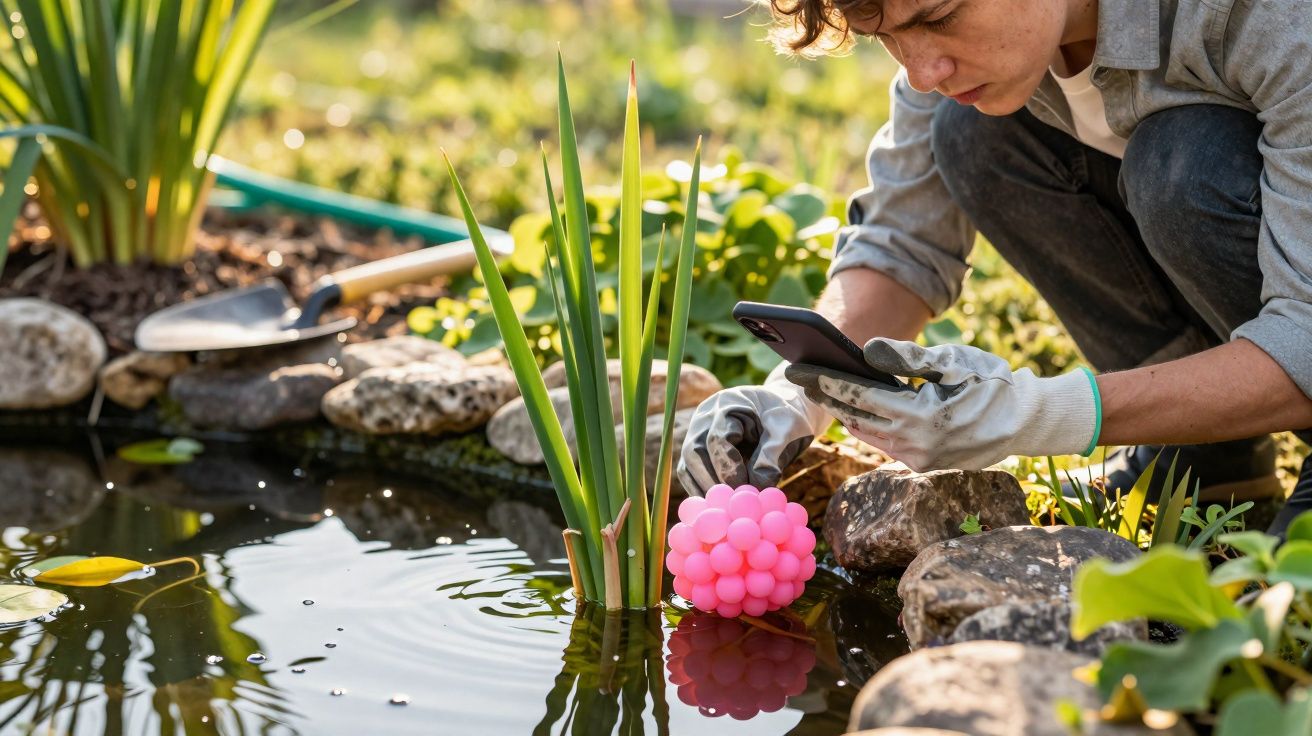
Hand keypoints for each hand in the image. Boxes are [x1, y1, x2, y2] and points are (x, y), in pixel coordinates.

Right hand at [677, 364, 831, 494]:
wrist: (783, 408)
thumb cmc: (786, 417)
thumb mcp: (786, 431)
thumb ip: (771, 457)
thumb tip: (756, 487)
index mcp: (726, 405)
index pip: (717, 440)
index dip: (728, 468)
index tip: (744, 490)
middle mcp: (704, 418)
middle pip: (693, 452)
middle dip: (710, 482)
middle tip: (729, 507)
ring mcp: (697, 434)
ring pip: (688, 465)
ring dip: (703, 491)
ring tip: (724, 512)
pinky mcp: (699, 451)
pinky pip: (692, 474)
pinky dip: (703, 491)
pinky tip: (720, 508)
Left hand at [785, 337, 1099, 471]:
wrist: (1027, 421)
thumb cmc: (992, 383)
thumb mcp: (953, 360)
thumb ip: (907, 356)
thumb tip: (866, 351)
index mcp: (922, 418)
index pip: (860, 398)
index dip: (827, 382)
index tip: (800, 370)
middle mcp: (915, 446)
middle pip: (856, 418)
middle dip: (827, 396)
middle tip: (800, 376)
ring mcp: (919, 461)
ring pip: (868, 434)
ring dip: (845, 412)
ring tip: (821, 389)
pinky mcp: (923, 467)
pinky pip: (885, 443)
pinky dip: (868, 424)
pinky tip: (853, 407)